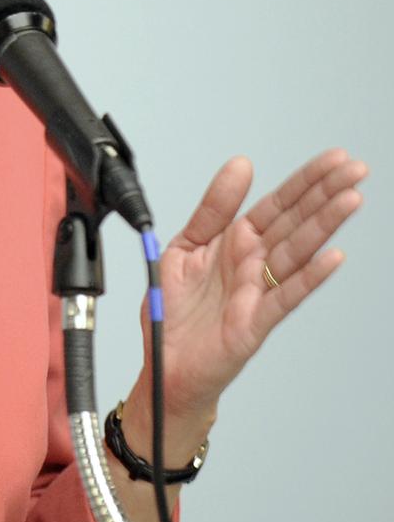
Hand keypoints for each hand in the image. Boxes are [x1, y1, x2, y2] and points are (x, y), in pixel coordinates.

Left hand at [144, 149, 366, 425]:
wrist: (165, 362)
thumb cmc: (176, 309)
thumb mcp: (185, 245)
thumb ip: (214, 207)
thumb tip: (241, 164)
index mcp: (236, 241)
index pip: (278, 204)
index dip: (306, 180)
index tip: (336, 159)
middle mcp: (252, 262)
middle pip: (295, 221)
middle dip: (325, 193)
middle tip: (357, 169)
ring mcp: (258, 290)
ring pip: (297, 251)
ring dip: (324, 225)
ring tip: (351, 199)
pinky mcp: (255, 320)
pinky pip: (285, 295)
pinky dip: (309, 277)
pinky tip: (332, 258)